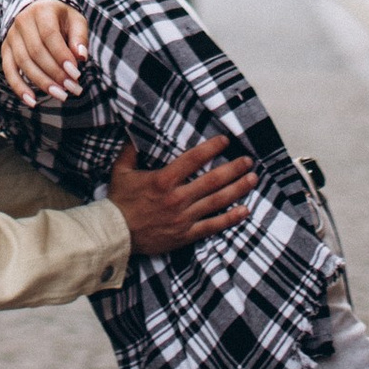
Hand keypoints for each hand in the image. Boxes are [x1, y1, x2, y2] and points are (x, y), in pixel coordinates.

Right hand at [0, 0, 88, 105]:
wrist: (36, 9)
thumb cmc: (61, 18)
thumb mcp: (75, 20)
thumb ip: (79, 37)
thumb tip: (81, 57)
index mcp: (42, 11)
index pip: (49, 35)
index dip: (62, 56)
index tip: (76, 74)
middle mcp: (22, 21)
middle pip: (36, 52)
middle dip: (55, 73)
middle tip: (72, 88)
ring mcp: (11, 36)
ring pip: (23, 63)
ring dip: (42, 82)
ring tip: (61, 95)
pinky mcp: (5, 49)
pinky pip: (9, 71)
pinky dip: (19, 87)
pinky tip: (32, 101)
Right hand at [108, 135, 254, 255]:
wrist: (115, 235)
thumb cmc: (118, 202)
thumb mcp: (120, 172)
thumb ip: (130, 152)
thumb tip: (134, 133)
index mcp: (163, 180)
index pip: (193, 159)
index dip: (211, 148)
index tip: (225, 141)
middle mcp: (177, 198)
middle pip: (212, 180)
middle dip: (233, 168)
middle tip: (248, 160)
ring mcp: (184, 217)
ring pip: (217, 201)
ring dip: (237, 189)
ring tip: (253, 179)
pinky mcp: (186, 234)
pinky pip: (212, 226)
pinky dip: (230, 218)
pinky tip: (245, 211)